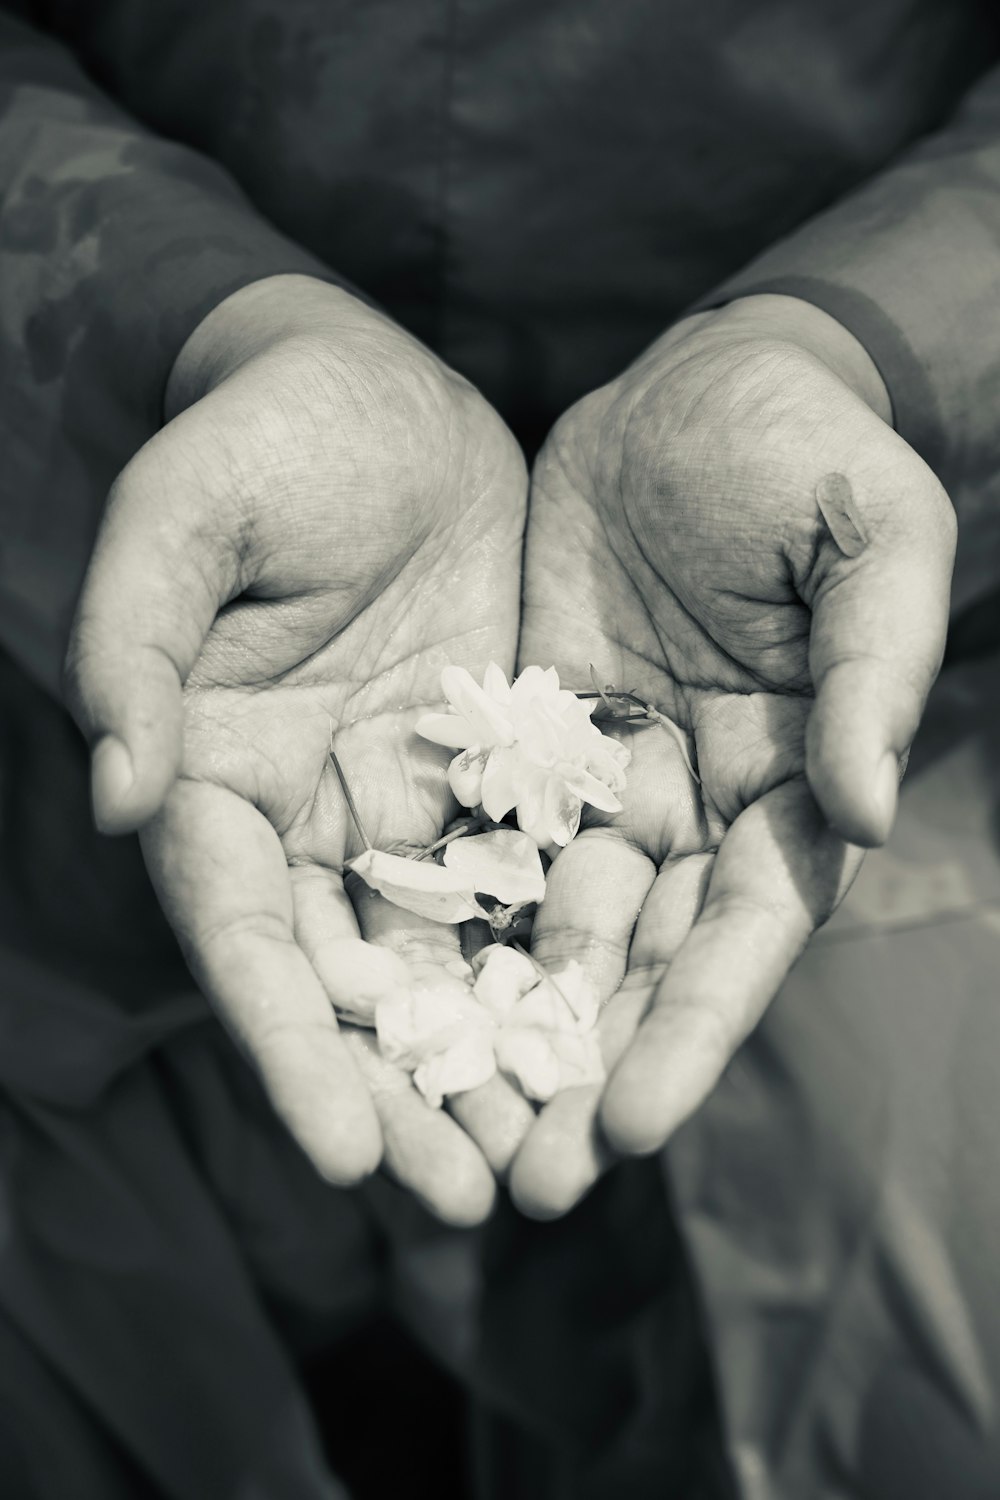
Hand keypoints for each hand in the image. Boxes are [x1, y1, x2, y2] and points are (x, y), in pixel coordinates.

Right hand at [65, 275, 531, 1223]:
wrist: (372, 392)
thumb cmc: (263, 437)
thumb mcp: (184, 514)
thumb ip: (135, 644)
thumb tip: (119, 799)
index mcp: (213, 775)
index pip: (246, 932)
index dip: (287, 1043)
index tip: (343, 1156)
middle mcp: (304, 815)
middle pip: (347, 980)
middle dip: (401, 1094)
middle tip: (476, 1200)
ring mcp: (399, 801)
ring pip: (443, 955)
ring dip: (489, 1060)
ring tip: (553, 1166)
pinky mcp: (489, 770)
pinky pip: (528, 880)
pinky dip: (558, 963)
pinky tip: (609, 1038)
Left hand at [511, 293, 954, 1215]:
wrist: (708, 384)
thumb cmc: (812, 449)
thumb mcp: (872, 536)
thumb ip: (875, 668)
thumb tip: (868, 807)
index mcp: (795, 778)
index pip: (746, 930)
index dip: (695, 1025)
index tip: (632, 1123)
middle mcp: (702, 805)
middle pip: (646, 960)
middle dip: (592, 1069)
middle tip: (527, 1185)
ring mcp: (609, 776)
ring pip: (557, 923)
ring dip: (512, 1024)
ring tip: (447, 1126)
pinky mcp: (532, 735)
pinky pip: (484, 835)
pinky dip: (450, 914)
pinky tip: (392, 992)